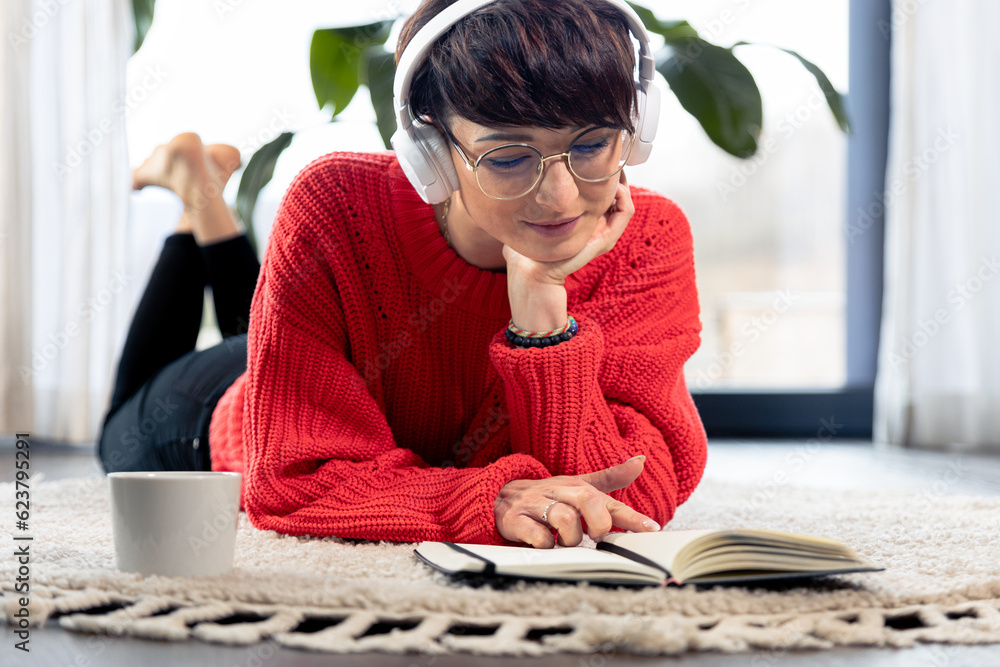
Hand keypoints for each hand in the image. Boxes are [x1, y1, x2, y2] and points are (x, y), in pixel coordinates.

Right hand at [494, 455, 659, 547]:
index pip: (608, 500)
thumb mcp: (578, 484)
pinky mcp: (516, 520)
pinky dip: (546, 544)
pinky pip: (537, 535)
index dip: (631, 516)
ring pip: (564, 519)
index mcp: (577, 487)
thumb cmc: (547, 496)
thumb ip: (610, 477)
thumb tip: (641, 460)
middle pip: (587, 500)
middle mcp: (559, 493)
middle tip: (595, 536)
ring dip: (571, 538)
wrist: (499, 497)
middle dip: (598, 523)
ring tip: (565, 541)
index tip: (652, 529)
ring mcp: (536, 505)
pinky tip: (544, 543)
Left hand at [501, 170, 634, 285]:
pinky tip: (611, 184)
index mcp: (583, 222)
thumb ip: (525, 208)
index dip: (601, 174)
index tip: (593, 157)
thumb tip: (509, 188)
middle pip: (617, 194)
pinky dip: (623, 196)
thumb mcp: (528, 220)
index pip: (601, 194)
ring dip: (622, 182)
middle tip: (607, 157)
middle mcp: (597, 226)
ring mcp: (603, 233)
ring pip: (625, 201)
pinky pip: (625, 212)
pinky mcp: (605, 238)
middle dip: (614, 174)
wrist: (532, 271)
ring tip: (612, 167)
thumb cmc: (526, 251)